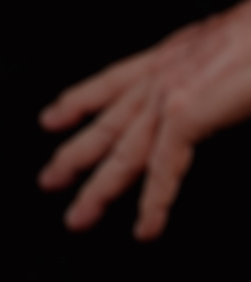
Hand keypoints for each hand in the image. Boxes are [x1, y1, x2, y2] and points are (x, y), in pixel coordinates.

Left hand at [38, 0, 250, 238]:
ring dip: (99, 189)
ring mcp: (170, 93)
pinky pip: (162, 165)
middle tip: (49, 180)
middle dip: (74, 155)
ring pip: (124, 151)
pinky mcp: (186, 112)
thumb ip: (212, 81)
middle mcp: (162, 74)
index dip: (79, 101)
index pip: (112, 82)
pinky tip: (146, 226)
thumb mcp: (232, 54)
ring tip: (78, 218)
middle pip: (107, 124)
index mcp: (173, 57)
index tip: (52, 117)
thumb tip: (213, 100)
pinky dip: (155, 201)